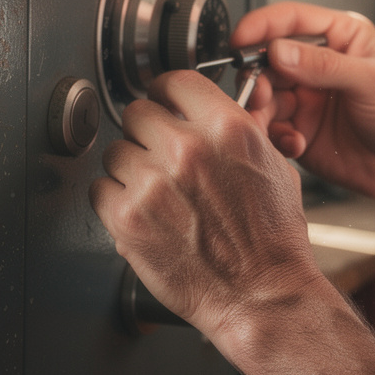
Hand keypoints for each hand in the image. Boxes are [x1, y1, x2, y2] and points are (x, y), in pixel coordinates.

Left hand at [89, 68, 374, 374]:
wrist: (260, 292)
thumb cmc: (271, 237)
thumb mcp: (273, 165)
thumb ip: (238, 129)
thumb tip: (212, 108)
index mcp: (225, 127)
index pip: (173, 81)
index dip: (166, 94)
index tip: (163, 104)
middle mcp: (187, 149)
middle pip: (136, 111)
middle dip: (146, 132)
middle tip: (159, 154)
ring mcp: (152, 182)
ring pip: (115, 151)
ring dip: (130, 167)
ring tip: (155, 191)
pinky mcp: (127, 218)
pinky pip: (101, 189)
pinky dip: (115, 200)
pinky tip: (142, 212)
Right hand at [235, 2, 374, 293]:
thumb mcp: (374, 81)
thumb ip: (326, 66)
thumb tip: (278, 50)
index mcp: (341, 37)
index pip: (293, 19)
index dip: (262, 25)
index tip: (240, 39)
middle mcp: (318, 65)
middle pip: (269, 58)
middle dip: (257, 75)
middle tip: (257, 93)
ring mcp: (307, 98)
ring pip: (264, 95)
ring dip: (260, 109)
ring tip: (268, 123)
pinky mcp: (300, 130)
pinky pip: (271, 129)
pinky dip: (275, 137)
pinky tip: (294, 145)